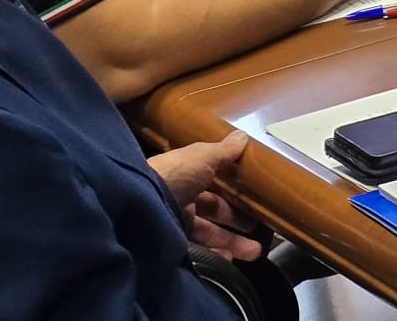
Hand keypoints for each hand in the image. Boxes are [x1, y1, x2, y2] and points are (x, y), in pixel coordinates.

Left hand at [149, 132, 263, 262]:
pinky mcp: (169, 246)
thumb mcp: (202, 157)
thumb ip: (223, 151)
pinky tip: (229, 259)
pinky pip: (196, 253)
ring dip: (231, 243)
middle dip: (236, 222)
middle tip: (257, 229)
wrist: (139, 206)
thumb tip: (242, 136)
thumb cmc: (174, 175)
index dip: (232, 192)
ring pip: (207, 234)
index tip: (254, 199)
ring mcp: (174, 225)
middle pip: (212, 212)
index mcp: (186, 177)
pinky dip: (214, 257)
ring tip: (253, 252)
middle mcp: (179, 201)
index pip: (212, 186)